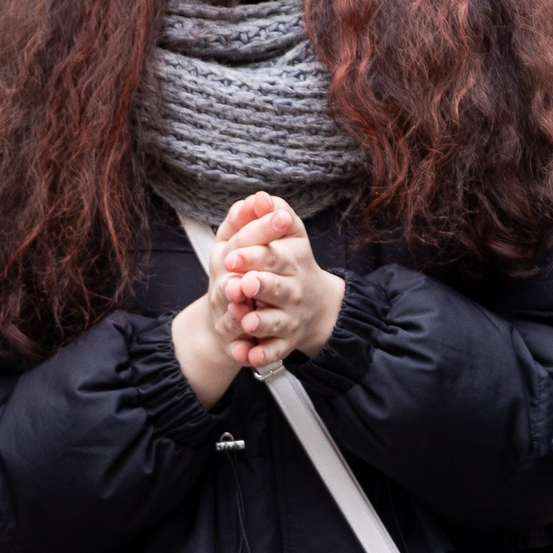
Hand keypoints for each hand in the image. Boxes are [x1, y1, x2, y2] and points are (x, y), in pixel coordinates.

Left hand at [212, 193, 345, 368]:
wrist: (318, 307)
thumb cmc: (292, 265)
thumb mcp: (288, 236)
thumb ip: (274, 215)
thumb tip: (260, 196)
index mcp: (290, 262)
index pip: (274, 256)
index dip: (254, 255)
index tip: (233, 256)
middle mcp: (292, 291)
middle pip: (276, 288)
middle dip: (259, 286)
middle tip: (242, 284)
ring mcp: (289, 318)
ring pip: (275, 322)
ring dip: (260, 322)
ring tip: (246, 321)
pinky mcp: (284, 343)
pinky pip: (274, 352)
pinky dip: (262, 355)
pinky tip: (249, 356)